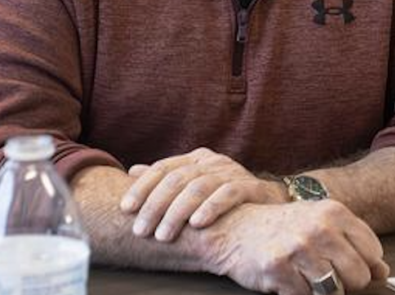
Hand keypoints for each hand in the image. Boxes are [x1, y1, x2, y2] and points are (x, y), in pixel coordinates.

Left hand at [120, 147, 286, 241]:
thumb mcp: (194, 185)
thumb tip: (133, 171)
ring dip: (177, 212)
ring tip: (163, 235)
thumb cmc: (223, 197)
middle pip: (177, 179)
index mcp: (196, 159)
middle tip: (141, 230)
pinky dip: (211, 207)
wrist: (268, 202)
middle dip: (155, 205)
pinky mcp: (251, 187)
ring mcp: (232, 172)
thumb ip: (166, 178)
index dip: (142, 187)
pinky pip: (228, 194)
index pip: (163, 168)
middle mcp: (212, 161)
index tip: (126, 209)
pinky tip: (197, 223)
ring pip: (199, 187)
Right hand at [205, 200, 389, 294]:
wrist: (235, 228)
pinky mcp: (278, 268)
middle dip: (347, 284)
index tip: (349, 266)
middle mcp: (319, 227)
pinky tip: (289, 279)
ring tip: (306, 276)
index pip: (373, 252)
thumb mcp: (321, 223)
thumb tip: (383, 271)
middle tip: (326, 276)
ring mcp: (298, 247)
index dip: (365, 266)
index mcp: (334, 212)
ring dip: (322, 291)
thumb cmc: (282, 227)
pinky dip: (299, 294)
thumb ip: (354, 242)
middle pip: (359, 275)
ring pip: (334, 290)